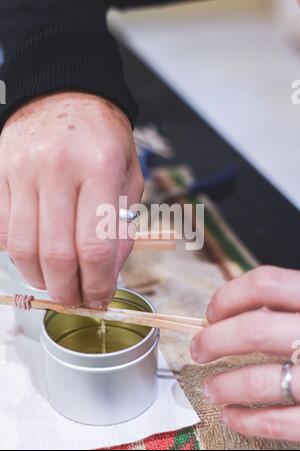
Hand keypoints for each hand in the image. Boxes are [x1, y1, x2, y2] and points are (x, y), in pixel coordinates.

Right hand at [0, 92, 142, 306]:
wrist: (65, 93)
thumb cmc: (103, 138)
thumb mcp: (128, 175)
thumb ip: (121, 226)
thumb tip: (107, 275)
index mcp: (100, 168)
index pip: (94, 246)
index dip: (96, 284)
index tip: (99, 299)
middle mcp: (57, 169)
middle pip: (55, 254)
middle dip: (66, 291)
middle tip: (75, 300)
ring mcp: (22, 170)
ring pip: (22, 247)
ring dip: (39, 278)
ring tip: (55, 282)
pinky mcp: (0, 173)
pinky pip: (1, 228)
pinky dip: (16, 253)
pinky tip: (33, 256)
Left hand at [190, 266, 299, 440]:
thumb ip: (290, 303)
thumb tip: (236, 312)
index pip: (265, 283)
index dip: (229, 296)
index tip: (212, 312)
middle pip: (254, 330)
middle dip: (214, 340)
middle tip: (198, 349)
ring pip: (260, 379)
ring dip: (224, 385)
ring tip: (210, 387)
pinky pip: (281, 422)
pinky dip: (249, 421)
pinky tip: (233, 416)